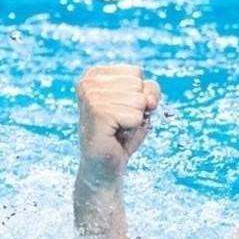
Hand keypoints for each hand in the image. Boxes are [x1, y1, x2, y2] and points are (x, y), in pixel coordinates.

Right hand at [75, 64, 160, 181]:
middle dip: (138, 107)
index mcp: (94, 75)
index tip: (123, 110)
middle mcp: (88, 82)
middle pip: (138, 84)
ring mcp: (90, 96)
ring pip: (139, 100)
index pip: (136, 72)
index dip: (140, 95)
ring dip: (135, 119)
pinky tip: (116, 134)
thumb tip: (148, 100)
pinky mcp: (97, 112)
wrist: (104, 165)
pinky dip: (132, 128)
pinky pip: (135, 115)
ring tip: (118, 128)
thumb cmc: (121, 135)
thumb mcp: (141, 106)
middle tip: (121, 122)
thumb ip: (150, 92)